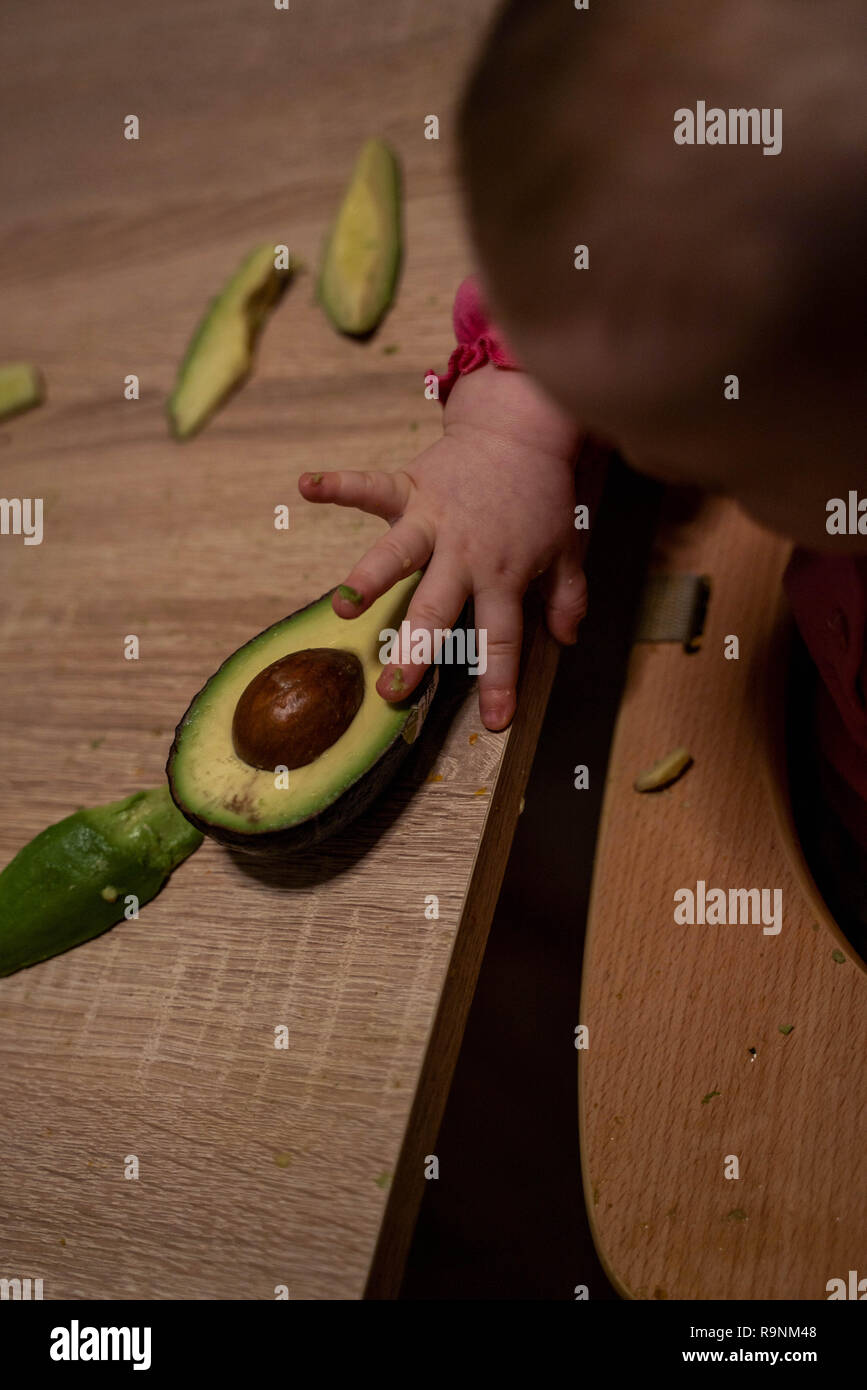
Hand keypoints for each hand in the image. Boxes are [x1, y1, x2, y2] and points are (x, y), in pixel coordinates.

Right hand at [298, 364, 587, 730]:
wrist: (521, 430)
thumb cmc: (541, 495)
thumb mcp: (567, 549)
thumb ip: (567, 596)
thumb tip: (566, 638)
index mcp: (502, 575)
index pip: (501, 638)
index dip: (499, 681)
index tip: (495, 720)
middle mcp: (463, 554)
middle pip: (437, 609)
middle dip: (414, 650)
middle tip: (392, 688)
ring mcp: (432, 520)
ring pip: (397, 554)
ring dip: (369, 579)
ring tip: (344, 607)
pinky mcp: (410, 488)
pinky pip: (369, 486)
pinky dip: (337, 485)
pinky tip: (306, 486)